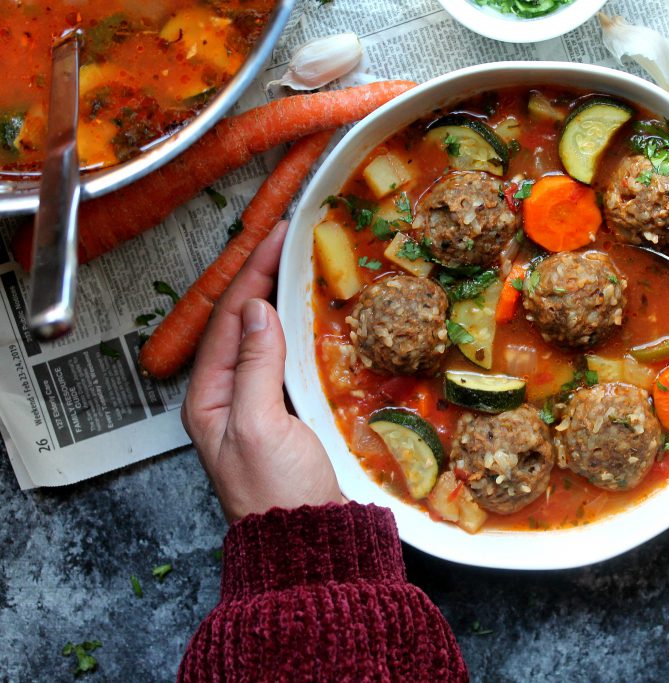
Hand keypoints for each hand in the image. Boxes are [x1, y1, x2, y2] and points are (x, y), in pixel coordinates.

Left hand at [181, 221, 345, 521]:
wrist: (312, 546)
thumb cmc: (280, 494)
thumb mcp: (260, 426)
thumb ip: (256, 365)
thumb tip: (257, 309)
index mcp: (210, 398)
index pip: (227, 320)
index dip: (250, 275)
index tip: (274, 238)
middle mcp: (230, 397)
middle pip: (241, 323)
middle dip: (260, 279)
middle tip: (286, 238)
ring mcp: (260, 406)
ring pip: (265, 338)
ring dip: (280, 299)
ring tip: (299, 264)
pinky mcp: (290, 416)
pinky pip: (289, 359)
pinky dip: (300, 330)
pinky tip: (314, 315)